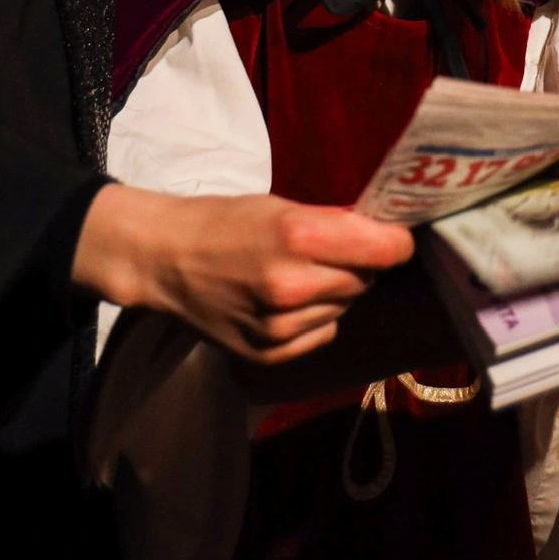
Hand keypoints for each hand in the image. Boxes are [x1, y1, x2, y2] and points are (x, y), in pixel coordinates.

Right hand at [72, 185, 414, 362]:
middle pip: (367, 279)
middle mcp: (294, 285)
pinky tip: (285, 302)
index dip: (395, 242)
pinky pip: (323, 333)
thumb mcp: (279, 206)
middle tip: (329, 251)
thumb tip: (384, 232)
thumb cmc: (222, 222)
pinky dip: (315, 318)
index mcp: (299, 236)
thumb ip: (333, 222)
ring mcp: (281, 326)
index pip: (387, 249)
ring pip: (345, 308)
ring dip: (335, 292)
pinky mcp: (270, 354)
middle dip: (359, 263)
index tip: (392, 237)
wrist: (163, 260)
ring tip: (297, 275)